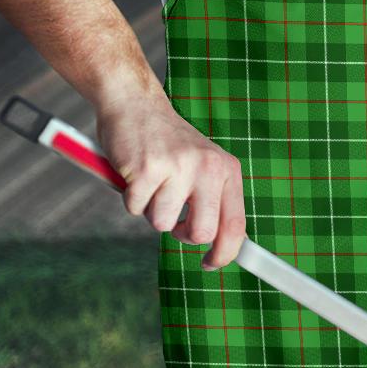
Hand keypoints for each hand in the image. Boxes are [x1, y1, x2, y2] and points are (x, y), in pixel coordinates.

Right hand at [96, 94, 245, 270]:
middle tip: (172, 217)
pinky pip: (135, 208)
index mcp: (226, 169)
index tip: (211, 264)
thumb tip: (221, 247)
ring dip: (151, 209)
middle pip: (202, 233)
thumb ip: (213, 200)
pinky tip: (135, 173)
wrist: (135, 104)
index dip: (225, 253)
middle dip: (182, 234)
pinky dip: (130, 197)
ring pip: (162, 224)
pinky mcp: (147, 169)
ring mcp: (178, 167)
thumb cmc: (168, 143)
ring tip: (152, 182)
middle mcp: (208, 168)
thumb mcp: (203, 166)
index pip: (236, 224)